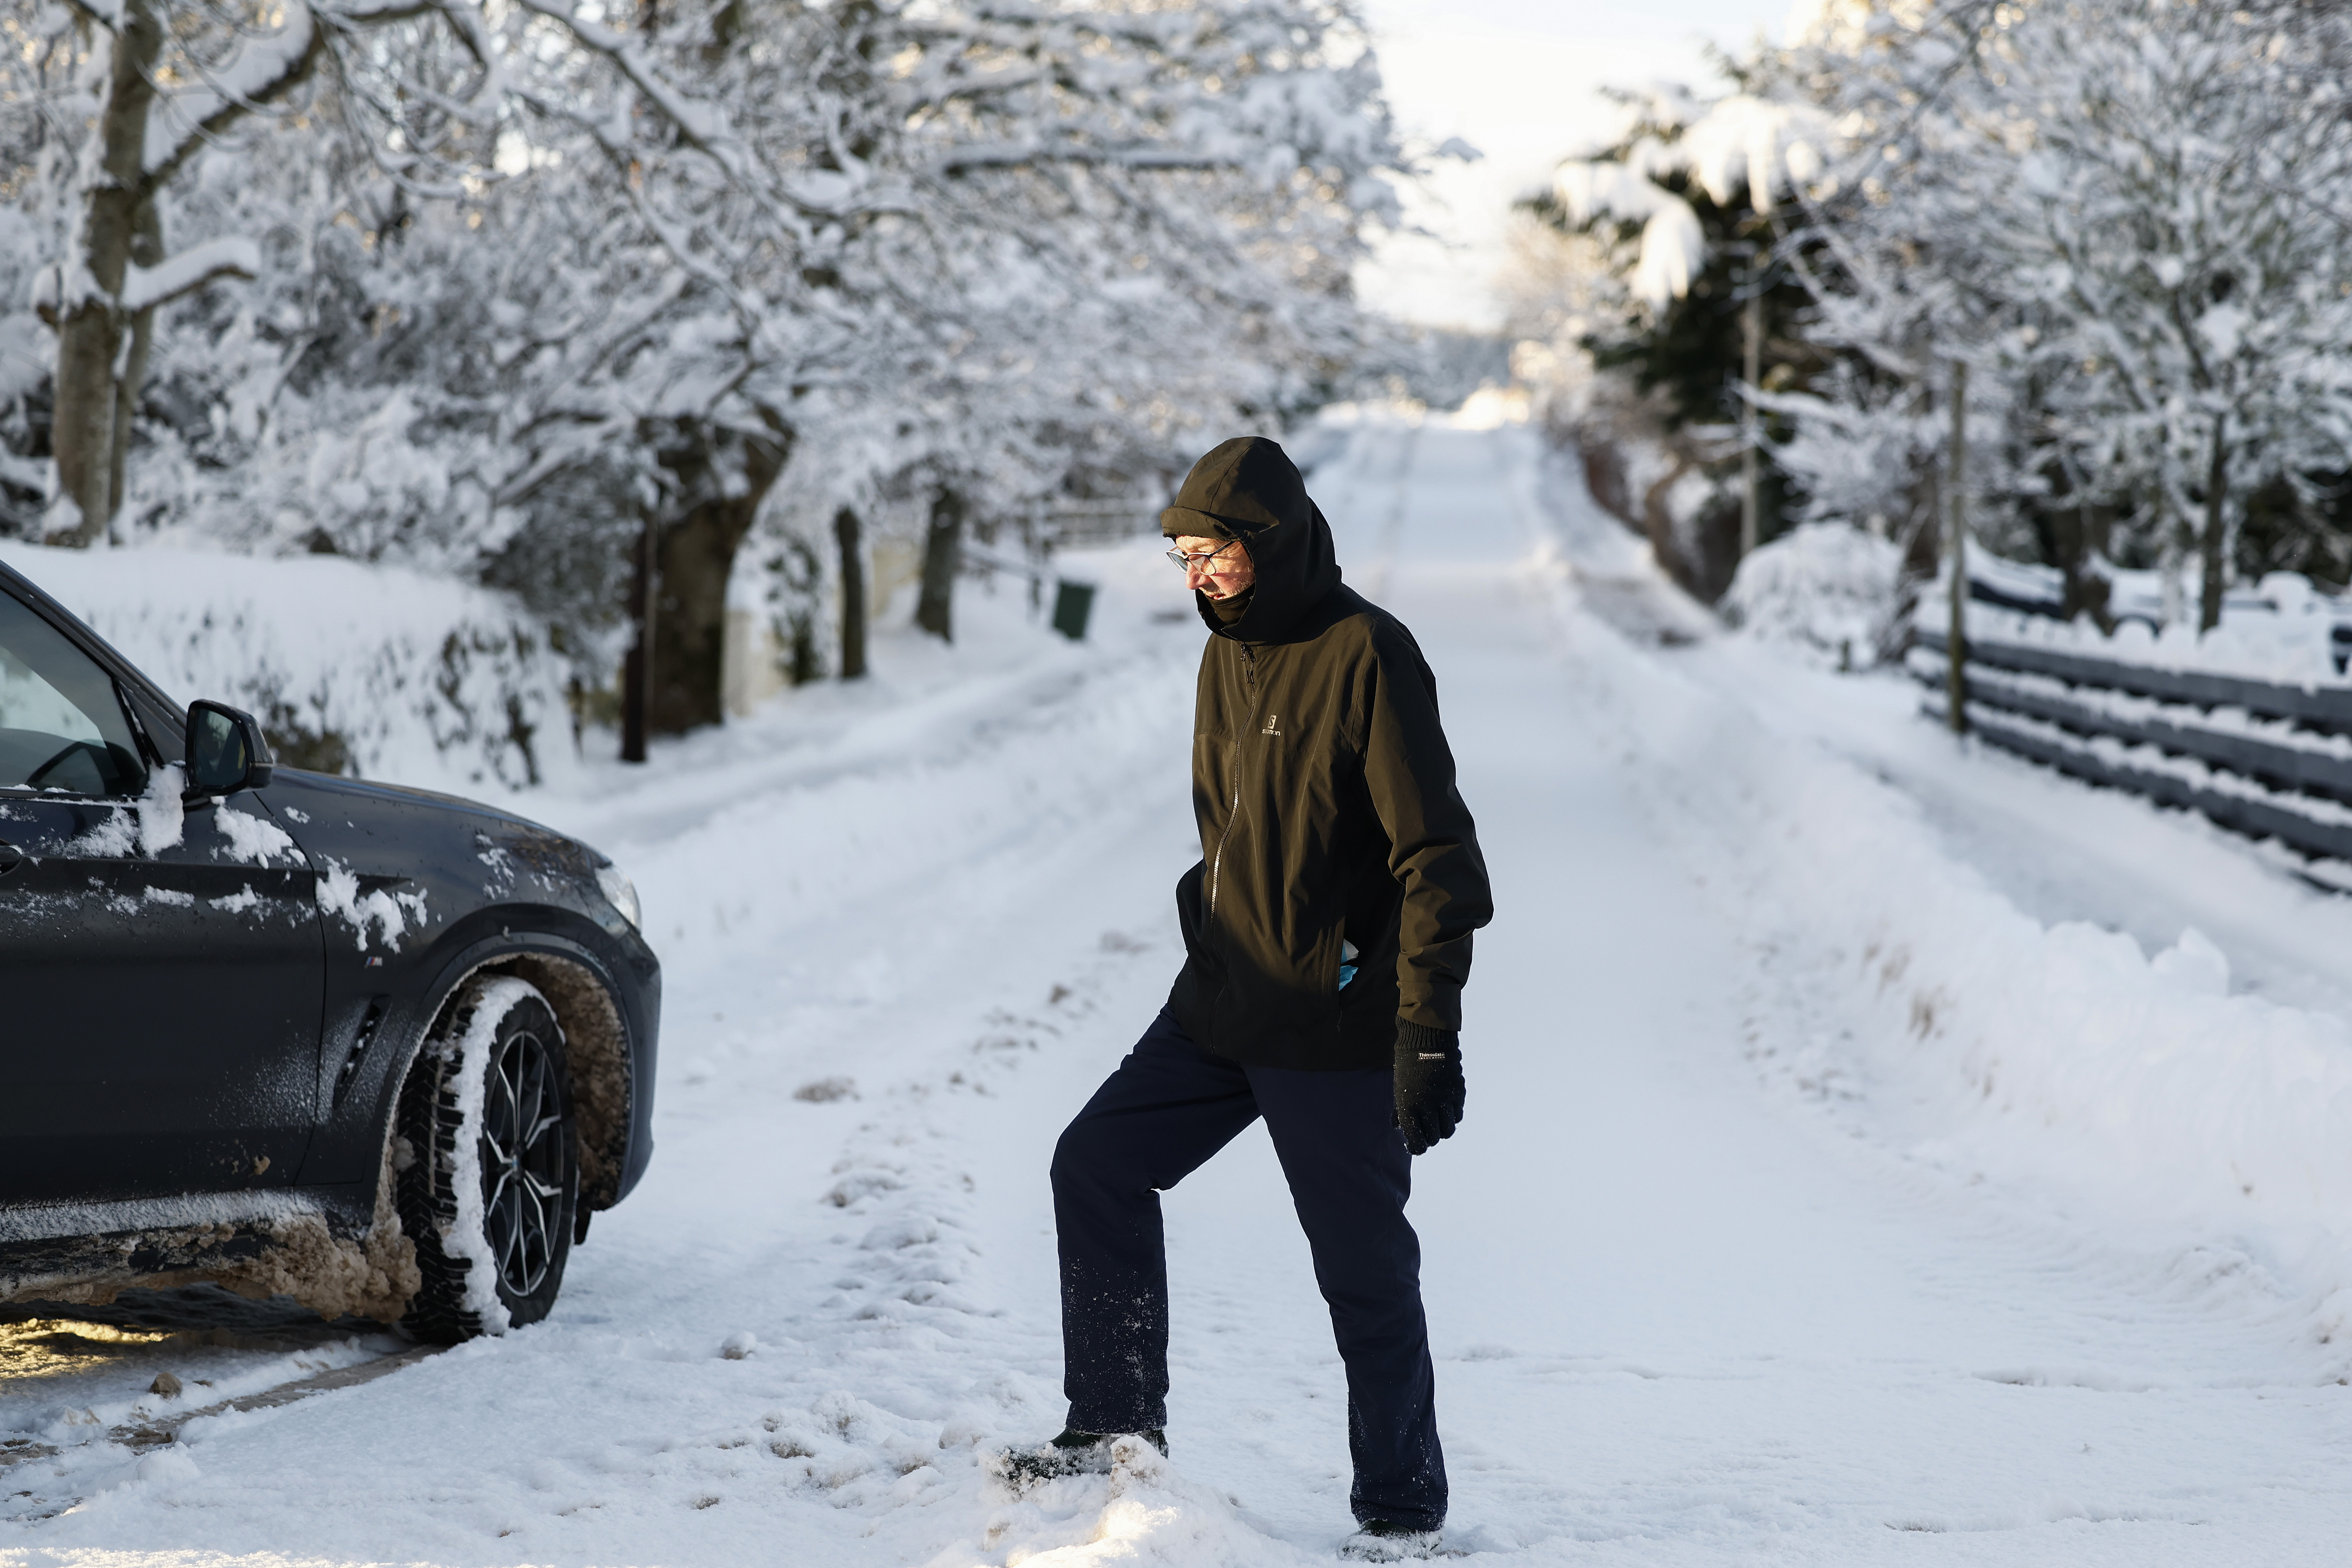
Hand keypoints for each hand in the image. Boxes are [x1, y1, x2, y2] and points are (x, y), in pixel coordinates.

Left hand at [1392, 1021, 1463, 1155]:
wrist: (1426, 1040)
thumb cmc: (1407, 1065)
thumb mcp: (1399, 1088)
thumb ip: (1399, 1110)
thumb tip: (1398, 1128)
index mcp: (1408, 1105)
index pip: (1416, 1139)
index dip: (1417, 1147)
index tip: (1416, 1146)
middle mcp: (1426, 1105)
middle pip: (1433, 1137)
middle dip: (1429, 1139)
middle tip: (1427, 1133)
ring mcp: (1444, 1099)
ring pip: (1448, 1129)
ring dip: (1442, 1130)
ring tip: (1438, 1124)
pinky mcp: (1457, 1091)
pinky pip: (1458, 1114)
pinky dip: (1452, 1117)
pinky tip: (1446, 1111)